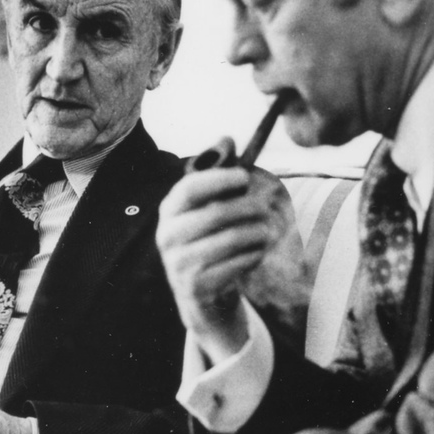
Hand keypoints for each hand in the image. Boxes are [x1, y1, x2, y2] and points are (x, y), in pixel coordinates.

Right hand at [157, 160, 304, 360]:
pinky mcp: (197, 288)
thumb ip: (217, 173)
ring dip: (257, 233)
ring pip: (231, 240)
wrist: (201, 295)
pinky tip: (256, 254)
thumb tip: (226, 138)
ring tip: (266, 232)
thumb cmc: (209, 240)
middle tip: (265, 207)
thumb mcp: (207, 207)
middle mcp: (167, 237)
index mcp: (168, 211)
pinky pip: (237, 264)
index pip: (189, 189)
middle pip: (216, 214)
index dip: (219, 179)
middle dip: (248, 208)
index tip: (244, 177)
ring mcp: (179, 265)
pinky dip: (253, 256)